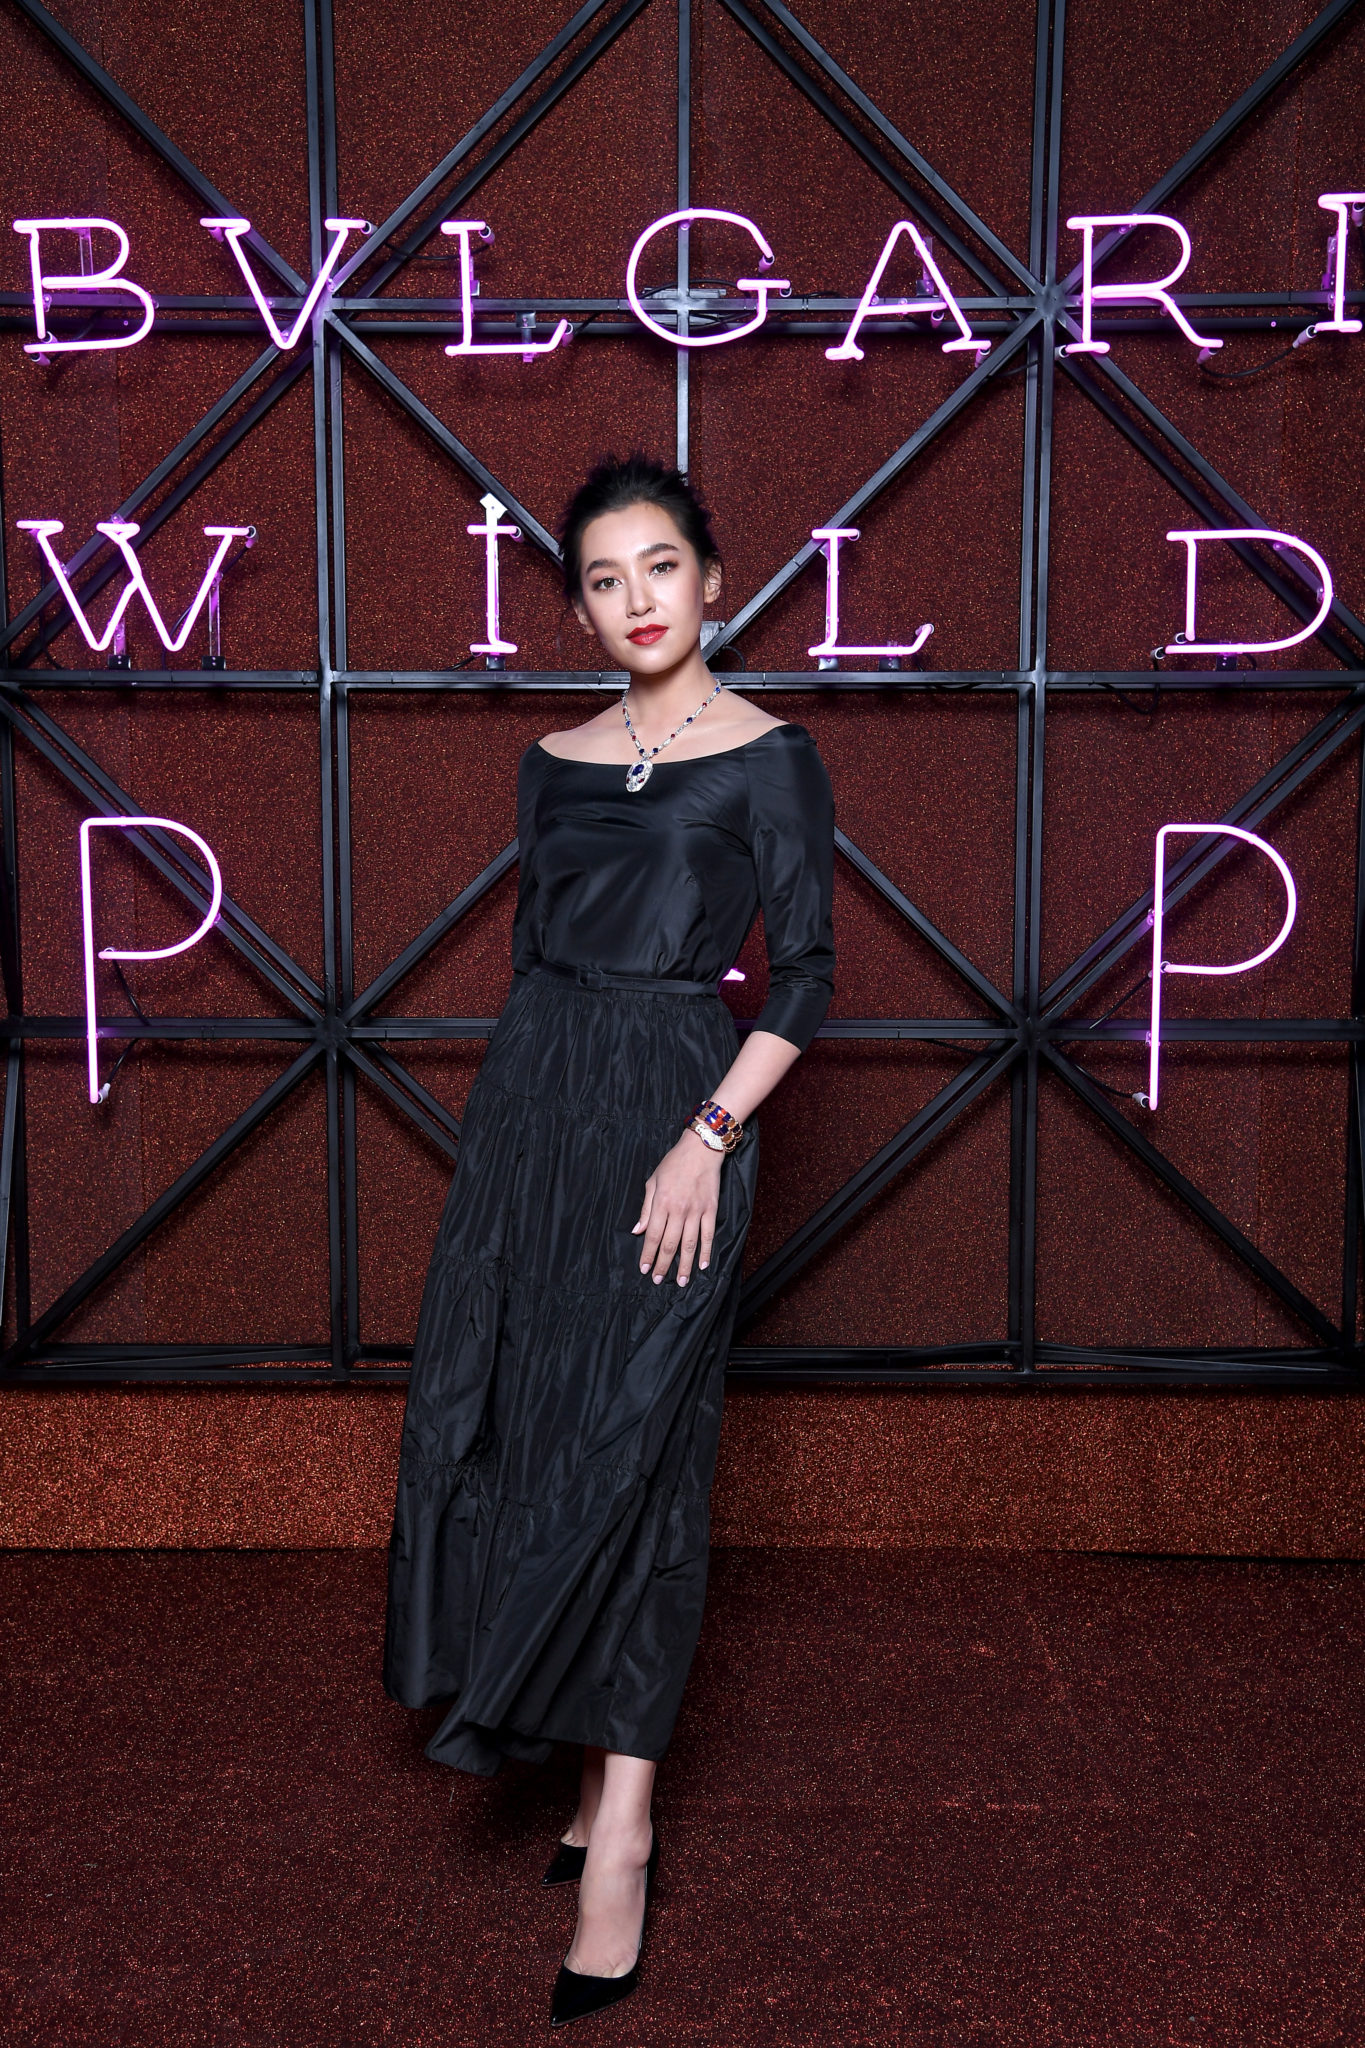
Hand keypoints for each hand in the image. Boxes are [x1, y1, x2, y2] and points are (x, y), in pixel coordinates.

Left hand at [632, 1130, 721, 1284]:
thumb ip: (646, 1208)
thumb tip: (638, 1230)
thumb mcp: (653, 1181)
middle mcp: (678, 1210)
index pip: (653, 1236)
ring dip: (685, 1265)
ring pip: (689, 1244)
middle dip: (663, 1265)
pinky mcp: (711, 1210)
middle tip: (658, 1280)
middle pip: (669, 1244)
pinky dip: (706, 1252)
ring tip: (681, 1281)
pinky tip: (703, 1265)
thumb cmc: (674, 1163)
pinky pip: (708, 1235)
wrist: (701, 1150)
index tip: (644, 1269)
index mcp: (661, 1203)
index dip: (648, 1255)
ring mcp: (696, 1211)